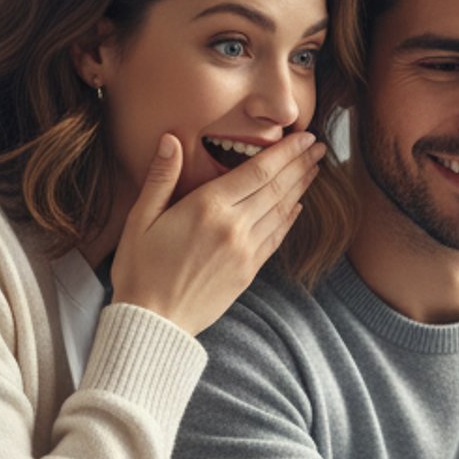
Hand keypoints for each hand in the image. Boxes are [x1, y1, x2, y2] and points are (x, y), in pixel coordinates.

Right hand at [110, 131, 324, 335]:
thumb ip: (160, 178)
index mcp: (207, 208)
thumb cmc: (139, 270)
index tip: (303, 135)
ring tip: (315, 168)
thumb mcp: (140, 219)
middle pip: (276, 187)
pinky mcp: (248, 272)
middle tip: (319, 145)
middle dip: (300, 163)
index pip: (258, 170)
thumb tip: (171, 140)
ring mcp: (245, 251)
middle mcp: (234, 227)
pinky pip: (276, 238)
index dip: (284, 151)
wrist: (154, 323)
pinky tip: (297, 205)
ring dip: (300, 187)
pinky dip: (289, 218)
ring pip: (281, 211)